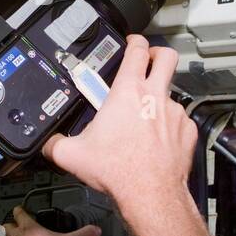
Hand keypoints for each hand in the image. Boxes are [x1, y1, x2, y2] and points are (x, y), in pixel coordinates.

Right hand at [41, 35, 196, 210]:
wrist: (150, 194)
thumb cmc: (119, 171)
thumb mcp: (73, 155)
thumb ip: (55, 144)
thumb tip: (48, 145)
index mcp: (128, 92)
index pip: (136, 50)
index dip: (134, 40)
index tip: (131, 42)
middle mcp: (155, 97)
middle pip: (166, 57)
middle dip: (158, 53)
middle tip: (148, 61)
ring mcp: (175, 113)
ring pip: (171, 93)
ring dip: (159, 99)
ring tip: (146, 117)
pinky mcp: (187, 132)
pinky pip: (180, 120)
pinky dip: (170, 126)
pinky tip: (158, 140)